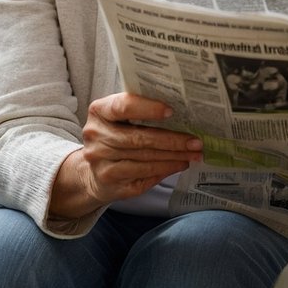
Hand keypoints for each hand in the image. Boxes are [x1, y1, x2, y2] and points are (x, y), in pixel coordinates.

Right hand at [52, 92, 202, 217]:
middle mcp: (96, 136)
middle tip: (196, 142)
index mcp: (99, 111)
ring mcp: (100, 161)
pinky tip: (179, 165)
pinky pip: (143, 175)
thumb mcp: (120, 117)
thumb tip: (183, 110)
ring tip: (193, 154)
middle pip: (139, 138)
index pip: (123, 106)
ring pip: (144, 159)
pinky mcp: (109, 181)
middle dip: (172, 140)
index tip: (172, 111)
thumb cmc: (115, 136)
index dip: (148, 108)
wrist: (92, 172)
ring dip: (173, 157)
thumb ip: (141, 109)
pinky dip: (165, 170)